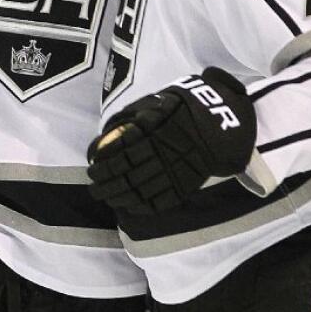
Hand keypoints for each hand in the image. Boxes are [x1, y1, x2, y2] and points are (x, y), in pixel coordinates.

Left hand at [87, 68, 255, 216]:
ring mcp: (173, 172)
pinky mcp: (184, 184)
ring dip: (119, 197)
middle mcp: (159, 154)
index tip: (91, 168)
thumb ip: (132, 117)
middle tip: (94, 188)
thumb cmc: (181, 111)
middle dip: (106, 184)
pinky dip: (143, 207)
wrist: (219, 121)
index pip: (118, 155)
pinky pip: (161, 200)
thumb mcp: (155, 104)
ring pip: (140, 190)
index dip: (102, 164)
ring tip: (107, 198)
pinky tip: (130, 207)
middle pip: (126, 175)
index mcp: (150, 134)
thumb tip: (107, 135)